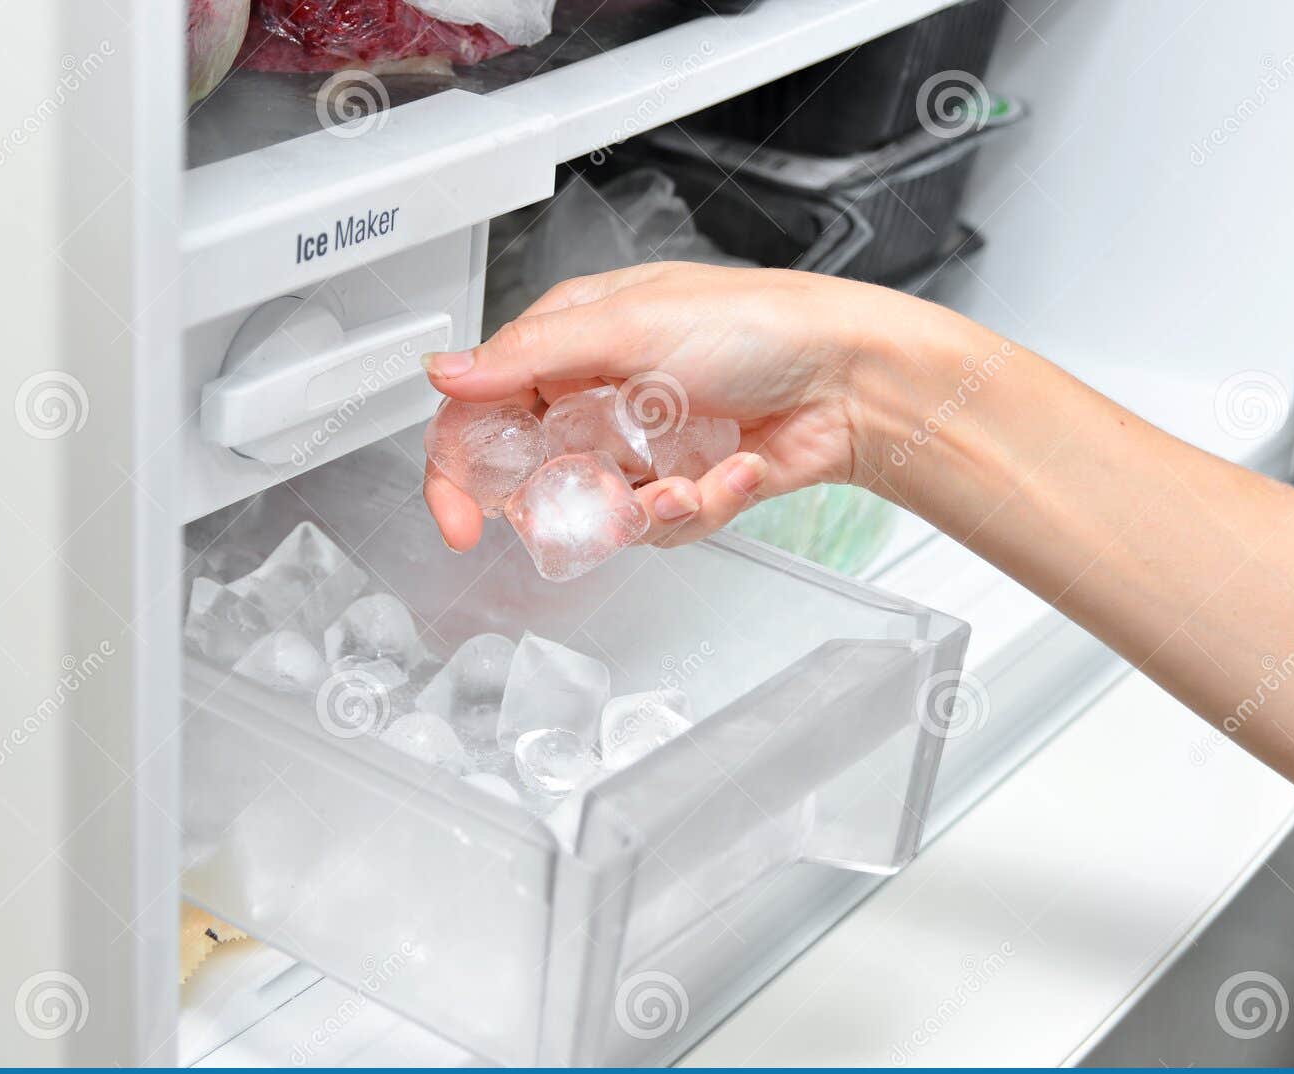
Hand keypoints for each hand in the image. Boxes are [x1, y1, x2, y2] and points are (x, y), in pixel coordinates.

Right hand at [421, 262, 913, 550]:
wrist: (851, 379)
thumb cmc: (756, 325)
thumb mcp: (627, 326)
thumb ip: (526, 357)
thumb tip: (442, 372)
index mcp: (567, 345)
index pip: (480, 414)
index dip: (458, 471)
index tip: (460, 522)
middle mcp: (594, 398)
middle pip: (533, 479)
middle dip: (567, 501)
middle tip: (604, 495)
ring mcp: (636, 448)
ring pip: (596, 516)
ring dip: (644, 509)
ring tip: (688, 479)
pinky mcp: (681, 487)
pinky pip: (659, 528)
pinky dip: (698, 507)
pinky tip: (734, 471)